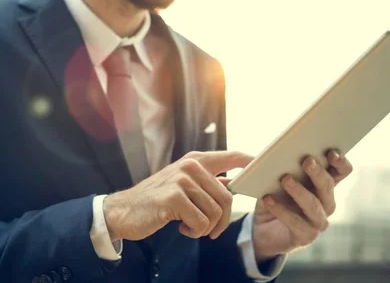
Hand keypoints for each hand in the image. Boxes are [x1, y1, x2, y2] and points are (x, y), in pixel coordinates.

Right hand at [103, 150, 252, 240]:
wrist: (123, 211)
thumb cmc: (156, 201)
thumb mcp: (184, 185)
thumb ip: (208, 182)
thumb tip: (235, 183)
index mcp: (196, 160)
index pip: (232, 157)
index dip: (252, 162)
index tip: (265, 166)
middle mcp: (191, 166)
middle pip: (227, 198)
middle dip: (221, 222)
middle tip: (208, 230)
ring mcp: (181, 180)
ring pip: (215, 213)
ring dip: (205, 229)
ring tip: (189, 225)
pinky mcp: (173, 198)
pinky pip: (201, 223)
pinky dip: (194, 232)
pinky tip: (180, 227)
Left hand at [252, 149, 352, 259]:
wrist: (262, 229)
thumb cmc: (273, 196)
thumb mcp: (274, 177)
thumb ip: (275, 163)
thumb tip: (262, 153)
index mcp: (323, 183)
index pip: (342, 171)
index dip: (340, 162)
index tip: (331, 152)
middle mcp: (326, 202)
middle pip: (328, 186)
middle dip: (318, 173)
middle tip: (306, 161)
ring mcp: (318, 221)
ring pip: (314, 205)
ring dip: (300, 191)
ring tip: (285, 180)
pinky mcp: (305, 236)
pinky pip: (295, 222)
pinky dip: (281, 210)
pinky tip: (268, 199)